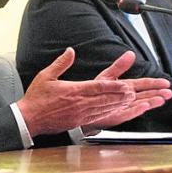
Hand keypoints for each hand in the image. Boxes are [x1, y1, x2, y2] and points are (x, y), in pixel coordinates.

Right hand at [17, 48, 171, 135]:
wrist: (29, 119)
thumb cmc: (37, 98)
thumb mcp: (46, 76)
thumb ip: (61, 63)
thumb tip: (70, 51)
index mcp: (73, 91)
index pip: (97, 88)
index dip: (114, 88)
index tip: (127, 87)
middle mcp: (80, 104)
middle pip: (107, 99)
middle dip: (126, 96)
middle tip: (142, 93)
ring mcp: (81, 114)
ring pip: (107, 109)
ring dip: (123, 105)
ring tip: (139, 101)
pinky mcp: (80, 121)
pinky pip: (100, 117)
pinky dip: (113, 113)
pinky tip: (122, 111)